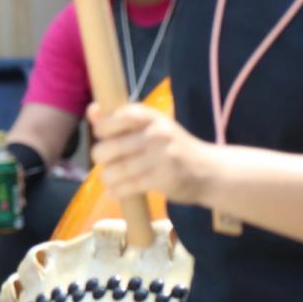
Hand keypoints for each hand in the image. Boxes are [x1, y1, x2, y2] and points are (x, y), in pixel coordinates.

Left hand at [88, 103, 215, 204]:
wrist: (210, 171)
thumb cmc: (173, 146)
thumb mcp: (152, 126)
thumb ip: (122, 120)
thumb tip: (92, 110)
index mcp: (151, 116)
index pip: (115, 118)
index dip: (102, 129)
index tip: (104, 136)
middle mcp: (156, 134)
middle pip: (109, 148)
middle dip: (101, 157)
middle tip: (107, 161)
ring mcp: (161, 157)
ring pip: (116, 170)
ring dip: (108, 177)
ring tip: (111, 178)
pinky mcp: (164, 179)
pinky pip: (128, 186)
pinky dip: (117, 190)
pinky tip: (117, 190)